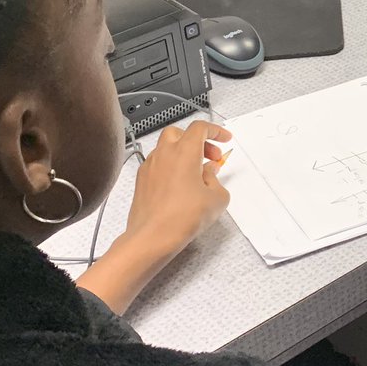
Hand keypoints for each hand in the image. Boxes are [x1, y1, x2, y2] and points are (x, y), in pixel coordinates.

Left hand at [77, 120, 232, 314]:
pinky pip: (157, 164)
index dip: (215, 131)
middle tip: (210, 157)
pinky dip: (170, 166)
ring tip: (196, 173)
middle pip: (179, 133)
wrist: (152, 237)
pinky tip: (180, 185)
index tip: (225, 138)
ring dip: (182, 153)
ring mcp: (149, 167)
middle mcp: (164, 154)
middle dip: (197, 140)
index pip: (200, 128)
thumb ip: (217, 180)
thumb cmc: (184, 216)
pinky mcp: (141, 181)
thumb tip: (209, 173)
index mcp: (184, 152)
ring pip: (166, 148)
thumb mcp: (217, 199)